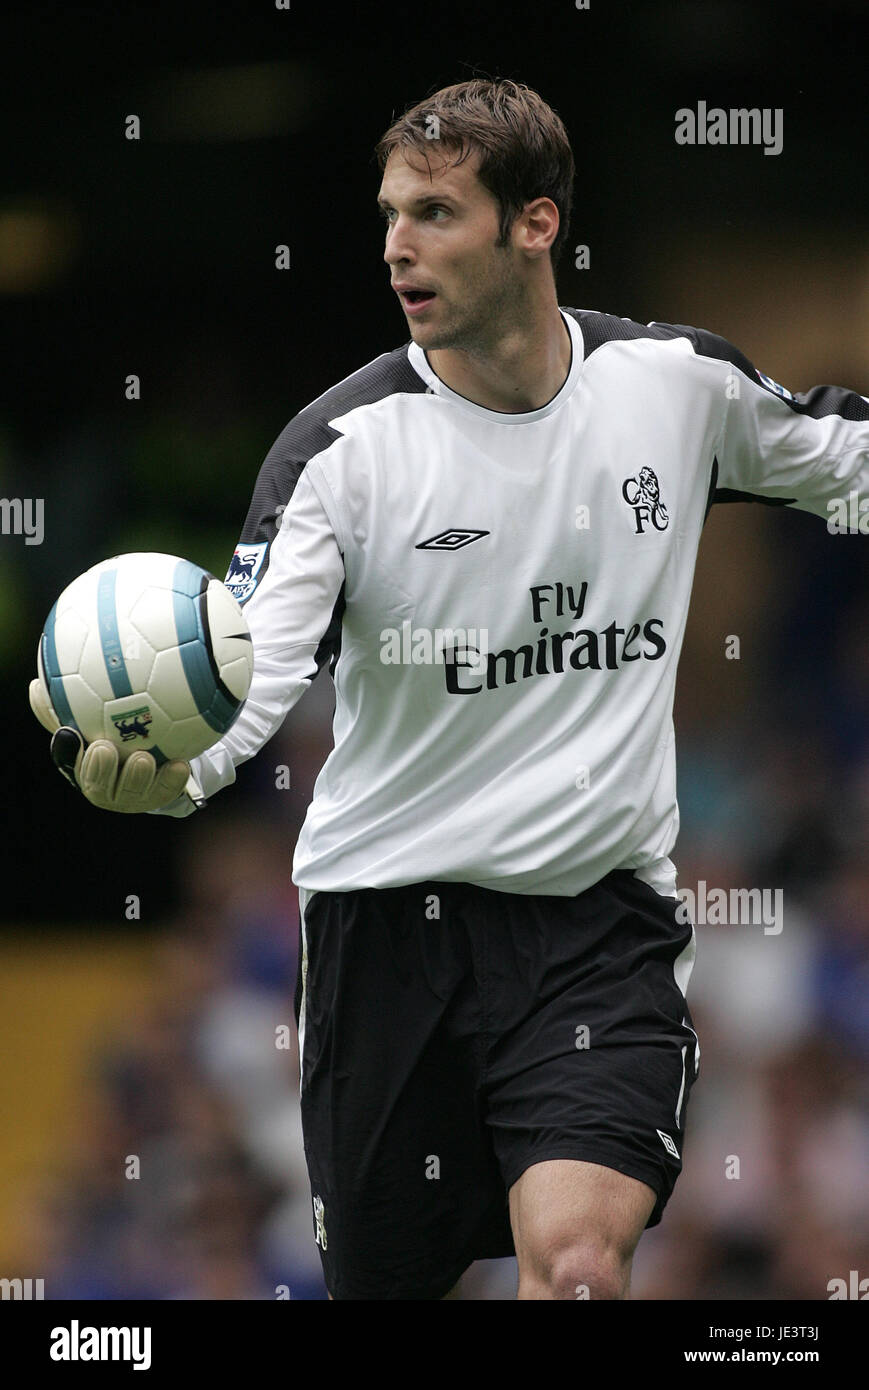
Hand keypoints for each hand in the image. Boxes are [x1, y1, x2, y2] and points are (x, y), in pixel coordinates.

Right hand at [29, 678, 192, 812]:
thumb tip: (37, 685)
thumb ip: (64, 706)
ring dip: (136, 776)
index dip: (68, 751)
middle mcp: (104, 787)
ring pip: (132, 792)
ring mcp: (132, 797)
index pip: (69, 762)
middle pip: (97, 784)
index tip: (69, 732)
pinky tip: (180, 765)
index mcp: (83, 768)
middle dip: (98, 769)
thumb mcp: (90, 720)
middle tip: (104, 748)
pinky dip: (172, 779)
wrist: (157, 758)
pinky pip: (167, 791)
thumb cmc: (115, 736)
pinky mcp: (159, 798)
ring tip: (143, 758)